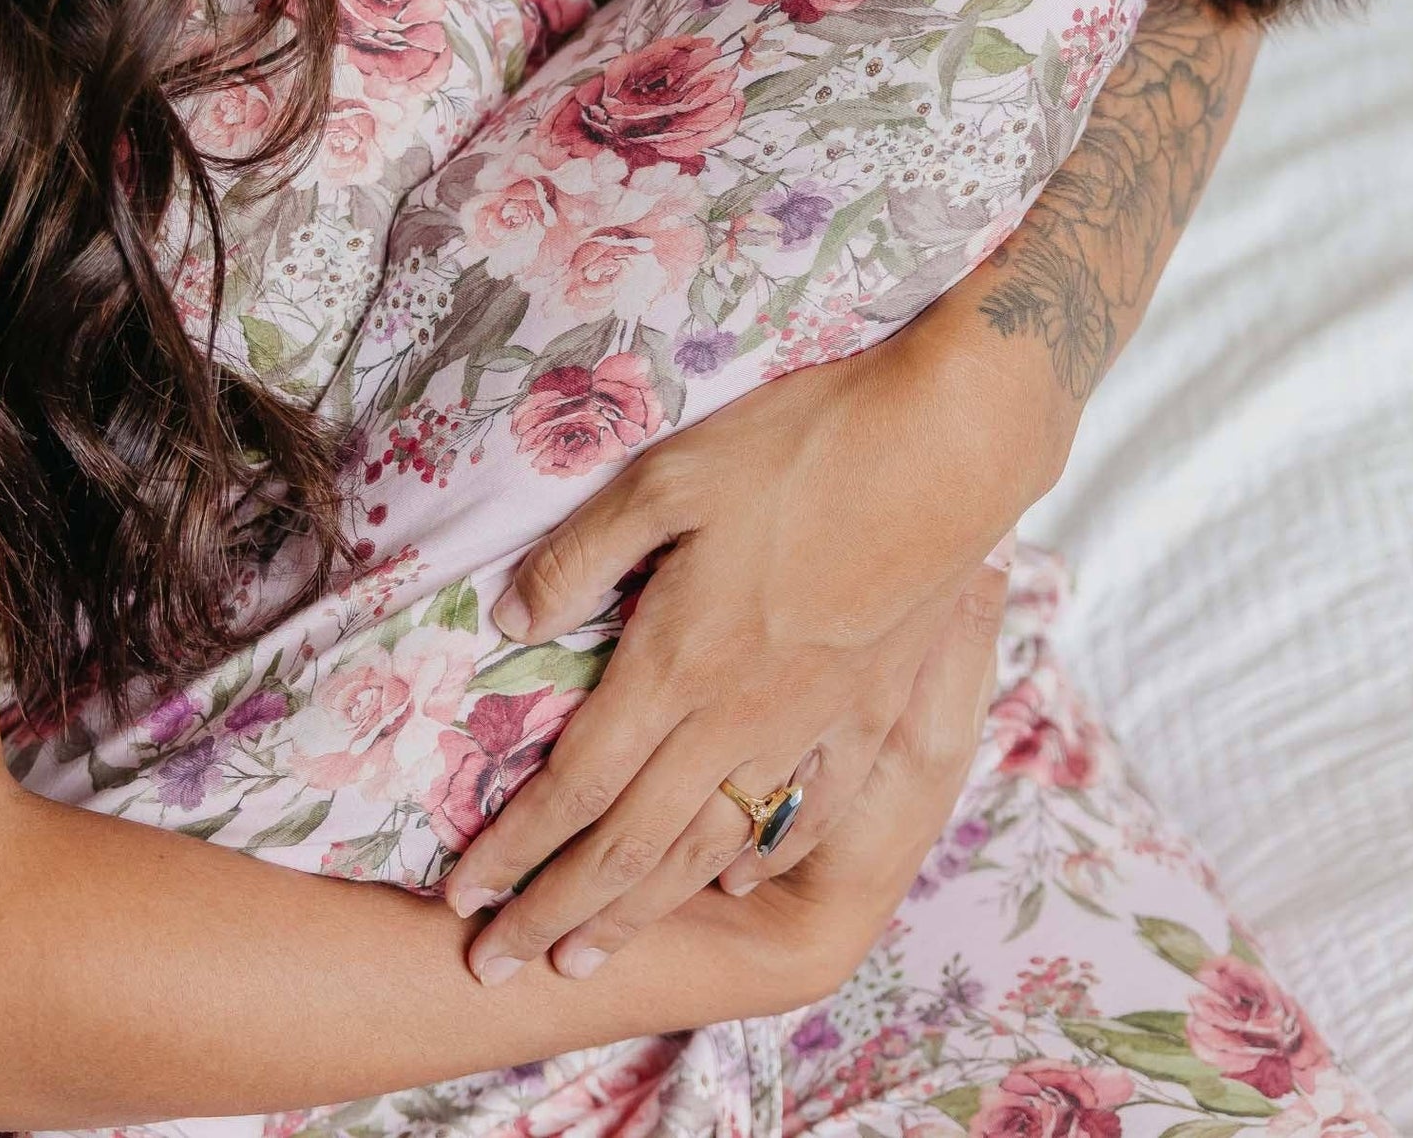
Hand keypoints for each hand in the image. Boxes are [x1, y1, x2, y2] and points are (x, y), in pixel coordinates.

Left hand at [445, 324, 1059, 985]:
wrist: (951, 451)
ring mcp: (814, 723)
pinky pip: (811, 812)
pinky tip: (737, 878)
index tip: (461, 896)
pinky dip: (764, 857)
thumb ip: (584, 553)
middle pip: (632, 843)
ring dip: (644, 909)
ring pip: (712, 846)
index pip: (576, 782)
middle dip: (554, 911)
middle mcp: (739, 716)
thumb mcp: (668, 476)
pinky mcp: (874, 708)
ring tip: (590, 957)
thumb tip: (512, 619)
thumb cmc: (801, 447)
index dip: (515, 847)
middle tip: (491, 966)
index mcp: (679, 660)